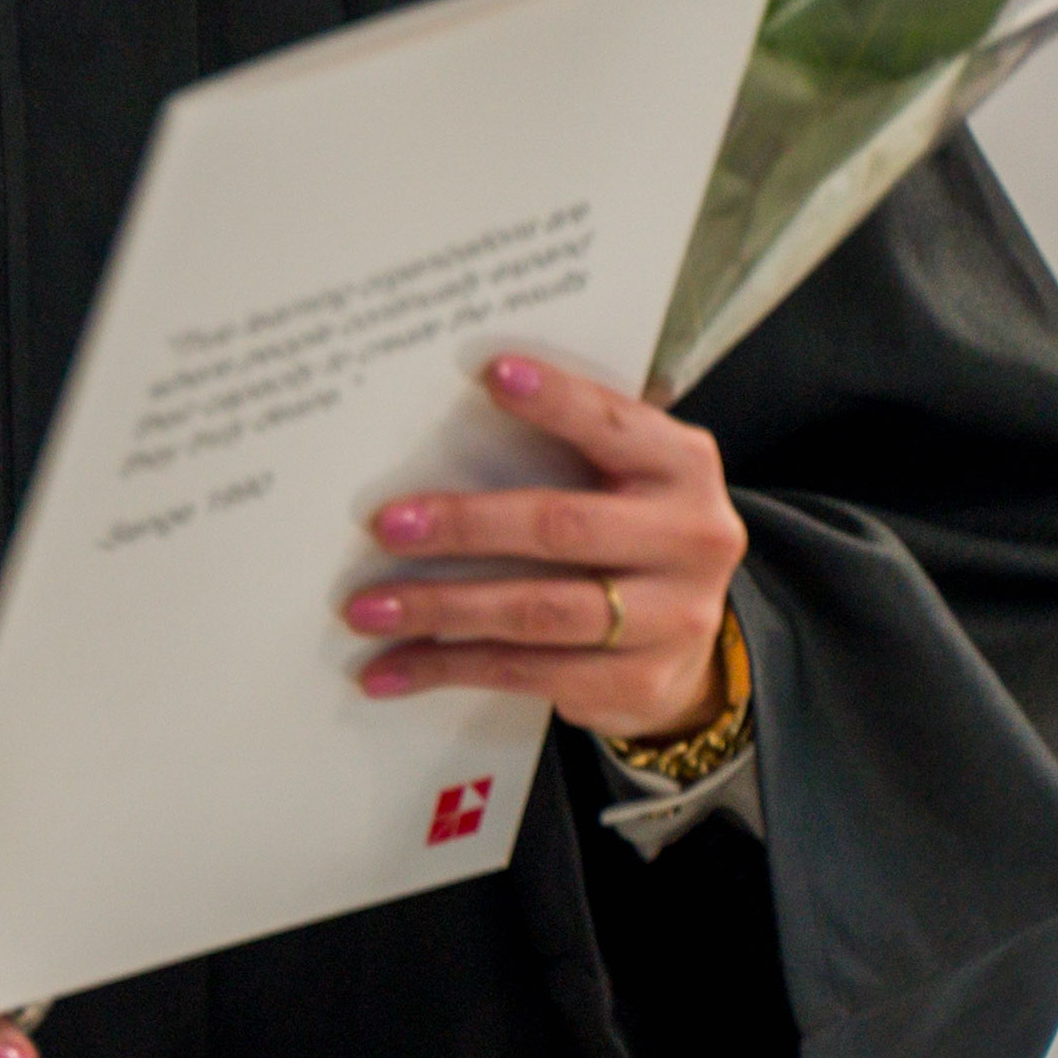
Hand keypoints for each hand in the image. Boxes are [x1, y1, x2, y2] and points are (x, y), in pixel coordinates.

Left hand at [346, 351, 745, 742]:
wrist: (690, 639)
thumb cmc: (628, 529)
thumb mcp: (627, 476)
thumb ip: (573, 447)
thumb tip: (443, 420)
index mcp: (682, 466)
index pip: (615, 425)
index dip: (557, 401)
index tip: (491, 373)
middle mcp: (690, 538)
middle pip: (562, 528)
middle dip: (464, 525)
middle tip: (384, 526)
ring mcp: (671, 619)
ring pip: (536, 613)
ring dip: (440, 609)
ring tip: (367, 609)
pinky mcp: (637, 684)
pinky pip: (527, 672)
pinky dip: (450, 668)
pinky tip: (391, 668)